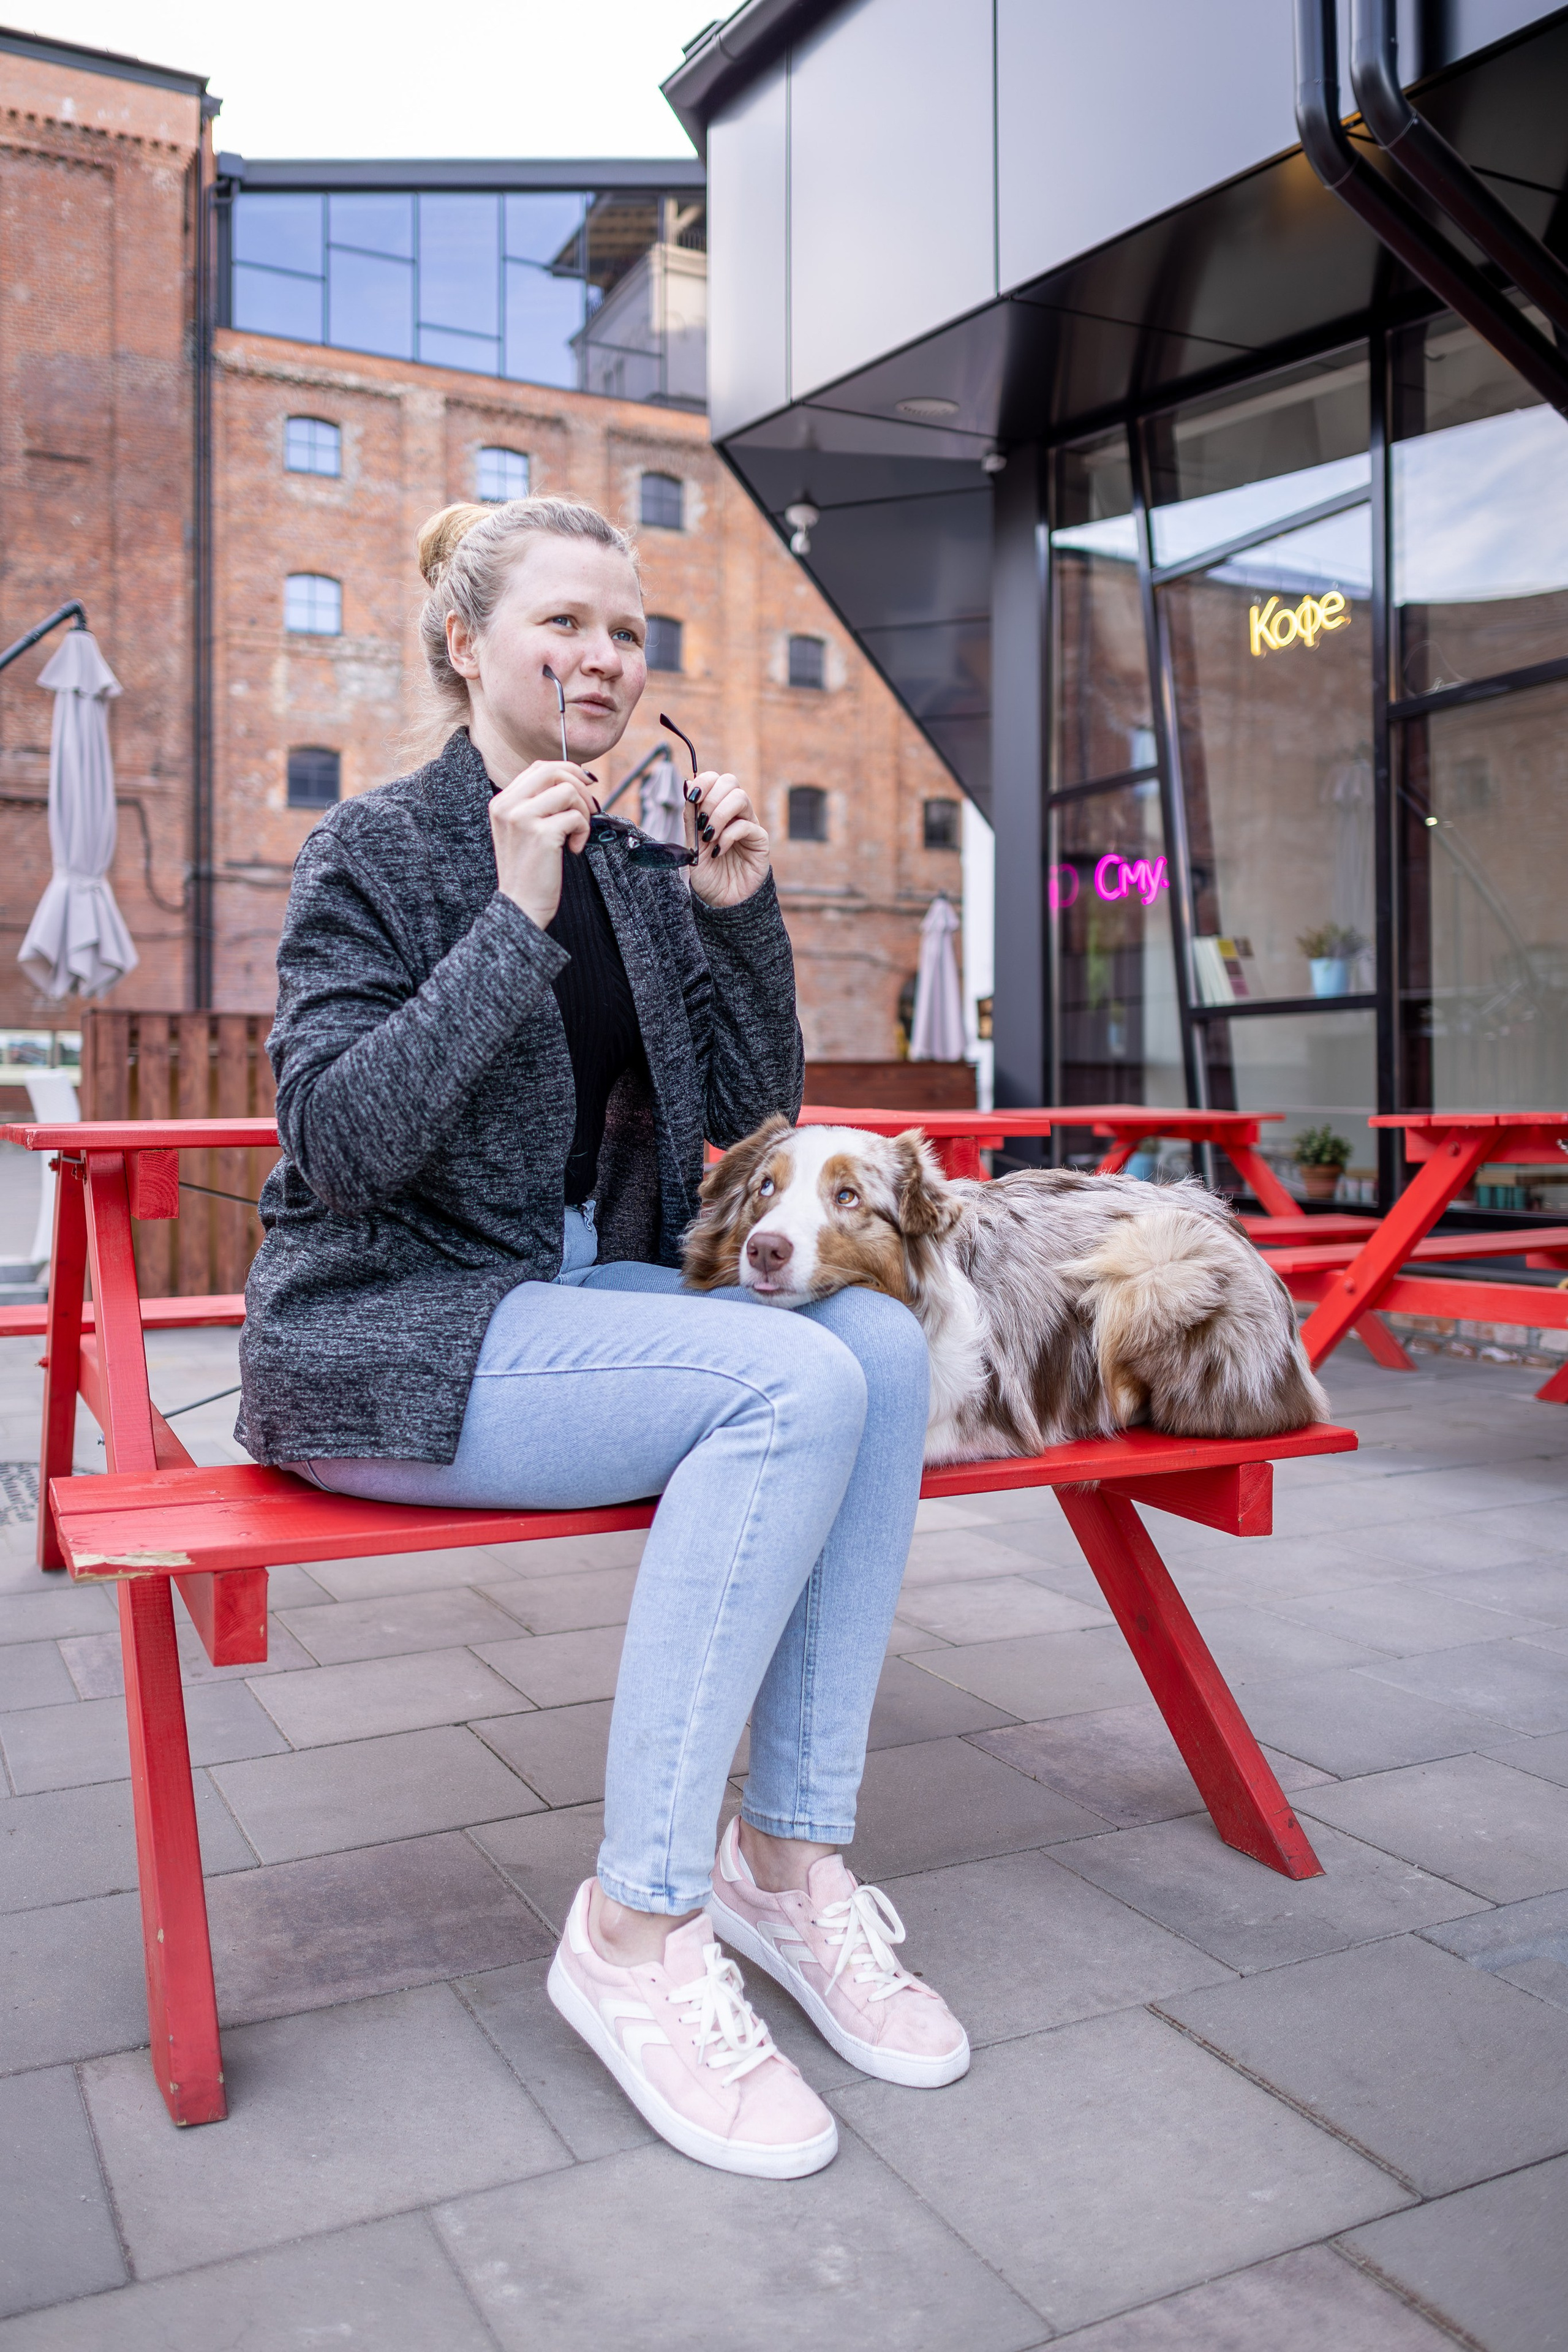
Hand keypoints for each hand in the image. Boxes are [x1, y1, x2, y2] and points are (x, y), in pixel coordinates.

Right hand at [488, 760, 596, 929]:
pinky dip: (583, 832)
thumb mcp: (525, 829)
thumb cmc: (529, 870)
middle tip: (590, 809)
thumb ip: (540, 804)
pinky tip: (574, 849)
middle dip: (580, 786)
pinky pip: (575, 817)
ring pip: (568, 791)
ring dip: (583, 812)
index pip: (539, 768)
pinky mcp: (541, 834)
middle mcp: (508, 805)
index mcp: (502, 802)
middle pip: (554, 771)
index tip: (585, 786)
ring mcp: (522, 818)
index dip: (568, 771)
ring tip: (578, 833)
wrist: (521, 905)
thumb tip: (576, 779)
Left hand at [685, 771, 770, 908]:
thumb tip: (688, 786)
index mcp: (718, 810)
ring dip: (719, 813)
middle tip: (701, 821)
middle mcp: (735, 814)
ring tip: (709, 835)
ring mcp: (749, 825)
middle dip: (710, 797)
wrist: (721, 901)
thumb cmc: (708, 874)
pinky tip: (719, 850)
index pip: (716, 780)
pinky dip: (728, 835)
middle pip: (730, 781)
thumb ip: (691, 819)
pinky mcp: (759, 841)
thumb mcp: (692, 845)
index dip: (704, 781)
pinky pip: (746, 826)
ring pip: (740, 797)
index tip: (691, 796)